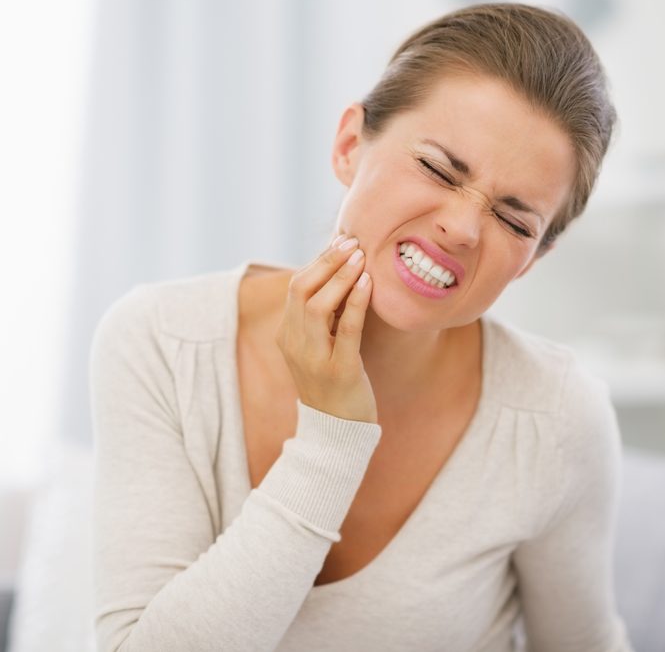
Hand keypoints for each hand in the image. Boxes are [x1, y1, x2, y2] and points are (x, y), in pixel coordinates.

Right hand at [274, 234, 376, 423]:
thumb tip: (343, 271)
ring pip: (318, 306)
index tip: (342, 240)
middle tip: (352, 241)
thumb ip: (327, 315)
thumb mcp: (323, 345)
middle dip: (327, 261)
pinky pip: (346, 330)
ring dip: (340, 277)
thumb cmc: (335, 382)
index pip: (295, 287)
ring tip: (361, 257)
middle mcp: (294, 344)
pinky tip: (368, 284)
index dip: (318, 260)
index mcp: (287, 335)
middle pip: (300, 290)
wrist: (337, 433)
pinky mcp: (339, 371)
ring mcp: (314, 359)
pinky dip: (356, 303)